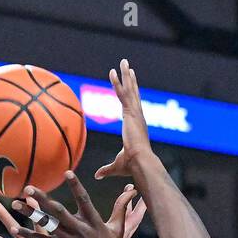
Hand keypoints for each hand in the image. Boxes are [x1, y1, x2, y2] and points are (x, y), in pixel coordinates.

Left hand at [12, 174, 137, 237]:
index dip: (76, 186)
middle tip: (28, 188)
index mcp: (94, 222)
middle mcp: (80, 230)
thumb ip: (121, 207)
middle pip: (58, 211)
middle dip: (43, 199)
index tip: (67, 173)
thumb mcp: (118, 229)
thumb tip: (132, 189)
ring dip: (31, 214)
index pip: (84, 200)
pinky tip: (15, 228)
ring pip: (47, 225)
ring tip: (16, 204)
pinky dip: (29, 234)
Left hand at [95, 59, 152, 179]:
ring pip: (129, 89)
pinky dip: (118, 82)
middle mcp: (138, 116)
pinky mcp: (131, 113)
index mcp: (136, 126)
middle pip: (134, 93)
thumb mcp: (116, 166)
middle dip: (130, 79)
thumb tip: (98, 176)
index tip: (130, 84)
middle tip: (128, 67)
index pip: (132, 106)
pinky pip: (123, 94)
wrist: (140, 162)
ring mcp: (135, 113)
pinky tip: (113, 72)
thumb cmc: (132, 166)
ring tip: (123, 62)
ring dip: (125, 75)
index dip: (131, 95)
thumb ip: (106, 169)